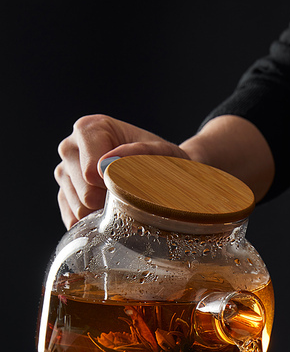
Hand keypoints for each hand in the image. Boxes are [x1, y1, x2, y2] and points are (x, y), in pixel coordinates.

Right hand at [55, 114, 189, 227]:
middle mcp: (70, 147)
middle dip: (109, 201)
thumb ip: (141, 152)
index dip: (113, 186)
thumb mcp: (163, 153)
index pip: (90, 172)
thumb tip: (108, 162)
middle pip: (85, 194)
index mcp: (89, 129)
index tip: (132, 182)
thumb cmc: (161, 161)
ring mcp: (64, 171)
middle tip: (129, 193)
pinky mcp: (64, 193)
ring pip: (78, 209)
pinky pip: (72, 219)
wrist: (160, 171)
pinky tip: (108, 211)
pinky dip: (93, 222)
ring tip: (120, 198)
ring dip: (103, 212)